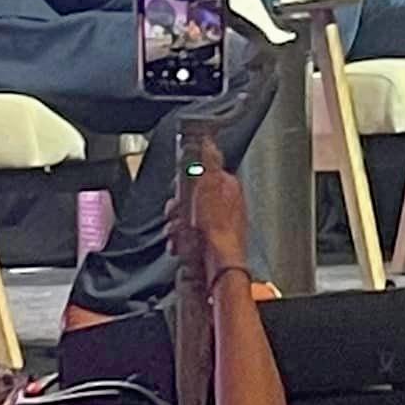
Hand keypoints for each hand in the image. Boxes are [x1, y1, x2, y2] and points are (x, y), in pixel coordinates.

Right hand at [164, 136, 248, 282]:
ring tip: (178, 232)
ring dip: (176, 226)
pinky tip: (181, 245)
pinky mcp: (209, 244)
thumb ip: (208, 160)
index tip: (179, 188)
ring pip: (187, 219)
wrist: (218, 264)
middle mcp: (226, 206)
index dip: (186, 181)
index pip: (203, 174)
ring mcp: (218, 226)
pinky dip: (181, 241)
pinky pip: (188, 238)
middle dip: (178, 207)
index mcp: (228, 187)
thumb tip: (207, 139)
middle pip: (192, 198)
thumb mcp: (209, 184)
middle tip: (176, 213)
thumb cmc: (218, 227)